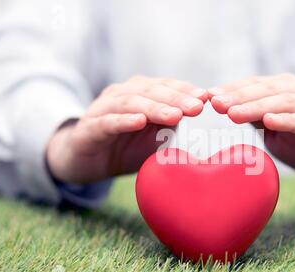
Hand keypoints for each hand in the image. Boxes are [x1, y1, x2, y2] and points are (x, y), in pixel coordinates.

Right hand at [47, 76, 207, 183]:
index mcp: (141, 93)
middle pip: (151, 91)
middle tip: (196, 107)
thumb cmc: (126, 147)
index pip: (166, 86)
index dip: (186, 90)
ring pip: (131, 102)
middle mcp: (123, 94)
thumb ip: (173, 130)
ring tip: (174, 115)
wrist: (88, 161)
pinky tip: (139, 121)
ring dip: (154, 107)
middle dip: (176, 98)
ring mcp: (104, 109)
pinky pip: (108, 121)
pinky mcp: (90, 127)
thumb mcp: (154, 139)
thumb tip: (204, 130)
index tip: (206, 97)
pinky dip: (123, 120)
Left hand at [209, 74, 294, 183]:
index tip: (207, 97)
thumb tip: (229, 111)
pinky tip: (270, 121)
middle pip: (268, 89)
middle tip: (214, 103)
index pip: (256, 85)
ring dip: (257, 106)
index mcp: (289, 91)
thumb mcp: (279, 131)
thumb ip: (259, 119)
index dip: (232, 89)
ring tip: (233, 113)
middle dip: (239, 95)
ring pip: (286, 101)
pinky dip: (289, 120)